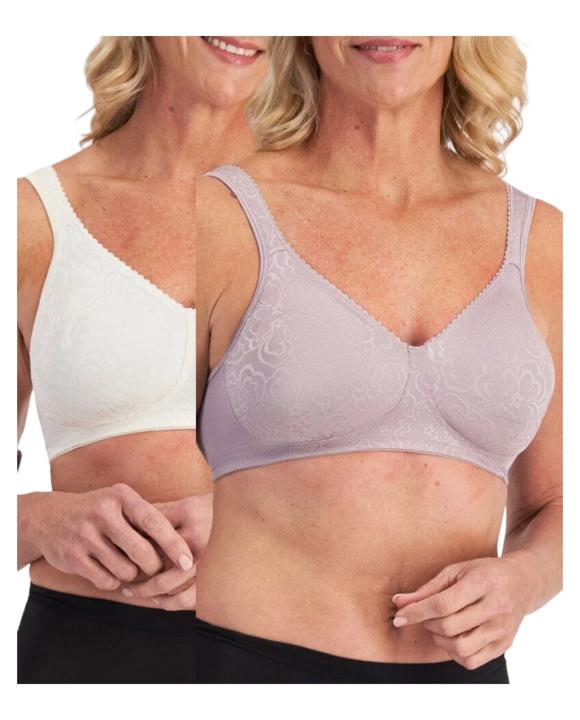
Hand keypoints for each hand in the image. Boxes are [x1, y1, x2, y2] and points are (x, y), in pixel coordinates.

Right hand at [28, 484, 193, 590]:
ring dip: (131, 574)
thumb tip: (185, 543)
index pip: (154, 521)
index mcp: (120, 496)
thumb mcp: (120, 502)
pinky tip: (108, 570)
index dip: (174, 544)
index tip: (188, 561)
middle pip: (142, 552)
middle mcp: (103, 513)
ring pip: (126, 571)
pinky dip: (113, 581)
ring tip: (125, 564)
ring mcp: (85, 535)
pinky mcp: (73, 557)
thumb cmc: (98, 511)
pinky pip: (107, 581)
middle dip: (153, 566)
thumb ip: (147, 516)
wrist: (48, 517)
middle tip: (153, 567)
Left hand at [121, 493, 212, 609]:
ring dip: (151, 593)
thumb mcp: (187, 503)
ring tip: (135, 594)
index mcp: (188, 512)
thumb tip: (129, 522)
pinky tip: (160, 601)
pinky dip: (172, 603)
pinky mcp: (217, 572)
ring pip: (173, 584)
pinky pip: (191, 596)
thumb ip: (161, 513)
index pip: (151, 532)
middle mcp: (199, 535)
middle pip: (158, 559)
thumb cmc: (212, 509)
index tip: (118, 553)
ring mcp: (209, 556)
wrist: (247, 512)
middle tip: (124, 586)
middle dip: (139, 576)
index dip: (132, 545)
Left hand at [391, 555, 535, 669]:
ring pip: (460, 648)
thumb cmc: (483, 573)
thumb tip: (399, 603)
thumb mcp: (456, 571)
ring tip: (439, 626)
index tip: (399, 617)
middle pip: (449, 627)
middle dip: (427, 624)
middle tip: (425, 616)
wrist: (522, 582)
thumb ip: (427, 589)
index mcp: (482, 583)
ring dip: (440, 640)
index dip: (417, 612)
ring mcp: (502, 629)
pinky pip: (472, 661)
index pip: (443, 604)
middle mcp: (496, 608)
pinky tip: (454, 638)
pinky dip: (455, 653)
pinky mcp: (504, 644)